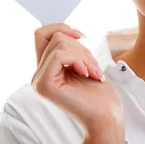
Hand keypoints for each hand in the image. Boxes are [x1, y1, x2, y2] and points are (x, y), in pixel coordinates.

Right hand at [31, 23, 124, 143]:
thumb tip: (62, 29)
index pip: (41, 34)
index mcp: (45, 69)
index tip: (81, 36)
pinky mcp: (45, 85)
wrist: (107, 116)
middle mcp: (37, 75)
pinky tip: (87, 74)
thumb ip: (67, 47)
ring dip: (83, 54)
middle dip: (79, 46)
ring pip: (58, 43)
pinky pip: (59, 55)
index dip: (61, 28)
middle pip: (53, 36)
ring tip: (93, 72)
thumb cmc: (99, 92)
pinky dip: (78, 59)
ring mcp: (39, 81)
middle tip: (93, 66)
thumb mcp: (83, 61)